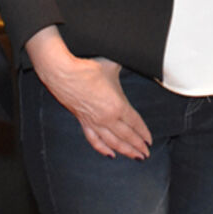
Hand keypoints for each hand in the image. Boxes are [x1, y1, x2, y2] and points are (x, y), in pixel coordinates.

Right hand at [26, 27, 151, 158]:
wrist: (63, 73)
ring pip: (112, 142)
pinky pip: (94, 140)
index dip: (143, 132)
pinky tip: (110, 154)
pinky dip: (103, 148)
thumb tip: (136, 57)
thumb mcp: (113, 65)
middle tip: (145, 153)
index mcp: (118, 105)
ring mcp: (94, 122)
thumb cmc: (87, 68)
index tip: (149, 139)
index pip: (135, 123)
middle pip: (126, 136)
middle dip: (138, 146)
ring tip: (134, 156)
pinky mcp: (83, 122)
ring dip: (125, 151)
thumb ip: (126, 64)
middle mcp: (107, 118)